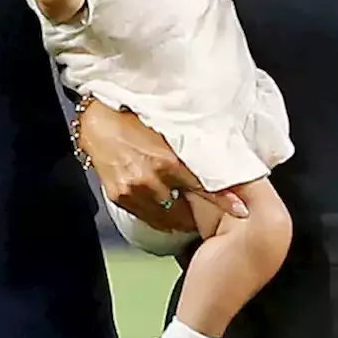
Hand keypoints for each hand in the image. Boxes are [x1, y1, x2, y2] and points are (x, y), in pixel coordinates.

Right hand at [76, 100, 246, 232]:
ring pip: (165, 219)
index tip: (242, 210)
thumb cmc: (133, 119)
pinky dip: (158, 216)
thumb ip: (187, 151)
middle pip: (183, 211)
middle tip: (205, 210)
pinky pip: (146, 217)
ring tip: (185, 213)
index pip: (204, 187)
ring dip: (177, 218)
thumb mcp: (166, 132)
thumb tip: (214, 163)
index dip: (224, 200)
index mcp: (168, 161)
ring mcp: (134, 192)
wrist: (96, 120)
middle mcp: (151, 180)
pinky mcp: (120, 197)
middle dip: (196, 213)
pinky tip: (163, 209)